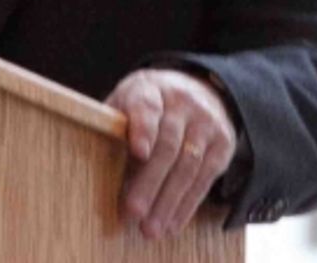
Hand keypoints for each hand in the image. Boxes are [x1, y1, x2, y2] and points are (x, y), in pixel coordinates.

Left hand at [105, 67, 237, 239]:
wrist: (197, 88)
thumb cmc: (147, 104)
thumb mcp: (127, 101)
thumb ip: (115, 126)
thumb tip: (93, 164)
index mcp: (150, 87)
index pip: (147, 105)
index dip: (143, 129)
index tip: (137, 152)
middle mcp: (182, 102)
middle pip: (167, 144)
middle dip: (150, 182)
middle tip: (134, 211)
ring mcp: (206, 122)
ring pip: (188, 165)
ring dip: (168, 201)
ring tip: (150, 228)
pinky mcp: (223, 143)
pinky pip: (205, 178)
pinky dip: (187, 204)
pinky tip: (172, 223)